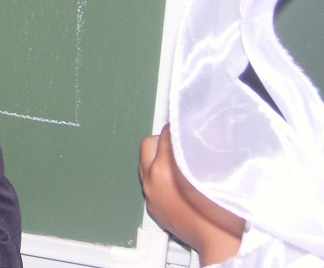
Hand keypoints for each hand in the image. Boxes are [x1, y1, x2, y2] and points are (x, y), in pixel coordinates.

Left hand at [139, 124, 243, 265]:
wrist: (220, 243)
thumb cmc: (223, 211)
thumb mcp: (220, 170)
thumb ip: (209, 146)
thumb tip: (207, 129)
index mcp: (165, 168)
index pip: (166, 133)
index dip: (179, 127)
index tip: (186, 125)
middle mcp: (152, 179)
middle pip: (148, 144)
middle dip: (164, 140)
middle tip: (180, 143)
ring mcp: (150, 194)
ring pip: (144, 163)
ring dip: (158, 158)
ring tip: (177, 161)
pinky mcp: (153, 207)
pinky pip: (148, 183)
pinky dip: (158, 177)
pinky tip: (175, 181)